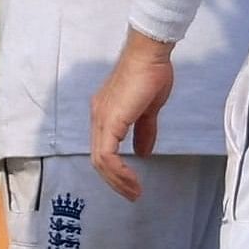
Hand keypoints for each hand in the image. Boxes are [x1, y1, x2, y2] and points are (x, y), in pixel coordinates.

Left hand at [86, 32, 176, 200]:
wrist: (150, 54)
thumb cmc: (151, 73)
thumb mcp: (149, 110)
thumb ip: (144, 131)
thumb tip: (143, 152)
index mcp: (105, 113)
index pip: (102, 149)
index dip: (115, 170)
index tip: (132, 183)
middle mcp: (98, 117)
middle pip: (98, 160)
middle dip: (115, 181)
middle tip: (132, 194)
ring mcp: (101, 118)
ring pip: (100, 160)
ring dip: (117, 180)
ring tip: (134, 191)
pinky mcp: (109, 120)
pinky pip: (107, 154)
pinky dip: (118, 171)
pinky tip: (132, 178)